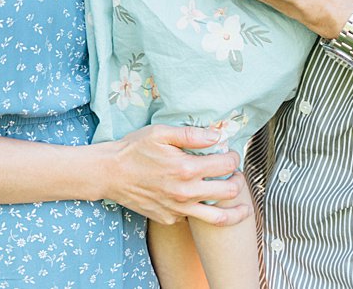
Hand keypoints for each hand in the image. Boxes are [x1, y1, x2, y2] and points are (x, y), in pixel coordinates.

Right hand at [104, 124, 247, 226]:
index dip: (234, 157)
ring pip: (218, 218)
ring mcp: (177, 209)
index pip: (227, 164)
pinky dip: (203, 212)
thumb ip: (192, 134)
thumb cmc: (135, 149)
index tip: (231, 153)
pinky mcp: (169, 219)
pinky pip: (193, 219)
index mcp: (186, 168)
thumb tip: (218, 135)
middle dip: (238, 180)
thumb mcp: (162, 133)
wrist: (109, 174)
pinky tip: (204, 202)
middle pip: (229, 191)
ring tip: (242, 205)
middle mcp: (185, 192)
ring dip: (234, 210)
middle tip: (236, 174)